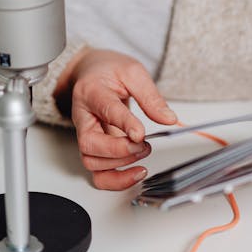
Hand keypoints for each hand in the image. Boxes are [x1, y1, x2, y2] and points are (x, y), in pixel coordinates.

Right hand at [56, 49, 177, 190]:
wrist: (92, 72)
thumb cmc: (109, 71)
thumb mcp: (133, 72)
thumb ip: (150, 96)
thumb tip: (168, 119)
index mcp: (92, 91)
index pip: (105, 109)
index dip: (123, 123)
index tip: (140, 134)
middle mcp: (83, 116)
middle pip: (90, 143)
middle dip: (120, 150)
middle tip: (144, 145)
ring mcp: (85, 134)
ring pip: (91, 162)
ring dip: (119, 165)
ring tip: (143, 152)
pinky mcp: (92, 147)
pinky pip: (97, 173)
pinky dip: (115, 180)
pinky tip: (135, 173)